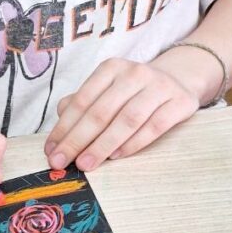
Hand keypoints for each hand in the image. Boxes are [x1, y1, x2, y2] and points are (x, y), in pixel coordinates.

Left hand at [44, 58, 200, 171]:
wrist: (178, 80)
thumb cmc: (133, 92)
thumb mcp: (106, 91)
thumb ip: (81, 107)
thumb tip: (59, 135)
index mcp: (111, 68)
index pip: (82, 101)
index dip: (64, 128)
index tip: (51, 152)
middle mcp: (135, 73)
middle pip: (101, 111)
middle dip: (78, 140)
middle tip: (62, 162)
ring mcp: (160, 86)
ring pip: (127, 119)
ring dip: (103, 145)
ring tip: (86, 164)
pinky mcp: (180, 102)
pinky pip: (155, 126)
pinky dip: (134, 143)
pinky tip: (117, 156)